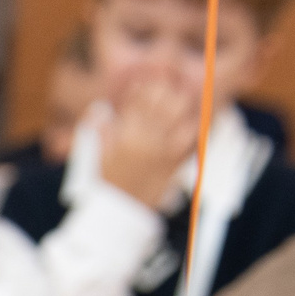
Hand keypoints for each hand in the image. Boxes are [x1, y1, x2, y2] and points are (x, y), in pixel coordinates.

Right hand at [97, 70, 201, 208]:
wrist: (120, 212)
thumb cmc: (108, 183)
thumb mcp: (100, 153)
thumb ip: (102, 129)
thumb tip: (100, 109)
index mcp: (124, 133)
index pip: (139, 98)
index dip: (146, 87)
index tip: (149, 83)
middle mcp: (144, 137)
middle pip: (163, 100)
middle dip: (167, 91)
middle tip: (169, 91)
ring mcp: (161, 148)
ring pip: (179, 113)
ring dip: (182, 104)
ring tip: (182, 103)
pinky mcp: (174, 161)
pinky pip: (190, 137)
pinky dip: (194, 126)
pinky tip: (194, 122)